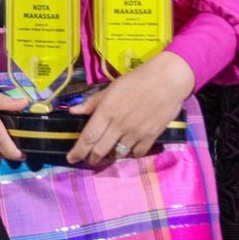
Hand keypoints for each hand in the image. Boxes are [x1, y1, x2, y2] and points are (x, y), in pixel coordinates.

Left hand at [68, 51, 193, 166]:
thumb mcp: (111, 88)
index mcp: (106, 111)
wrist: (167, 80)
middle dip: (92, 157)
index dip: (78, 151)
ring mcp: (136, 133)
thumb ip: (92, 102)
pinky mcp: (151, 136)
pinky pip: (137, 153)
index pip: (88, 137)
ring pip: (118, 153)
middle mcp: (119, 125)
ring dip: (111, 156)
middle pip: (101, 149)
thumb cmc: (136, 81)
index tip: (71, 159)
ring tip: (107, 154)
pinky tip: (127, 150)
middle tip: (89, 159)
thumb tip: (73, 111)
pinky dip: (130, 154)